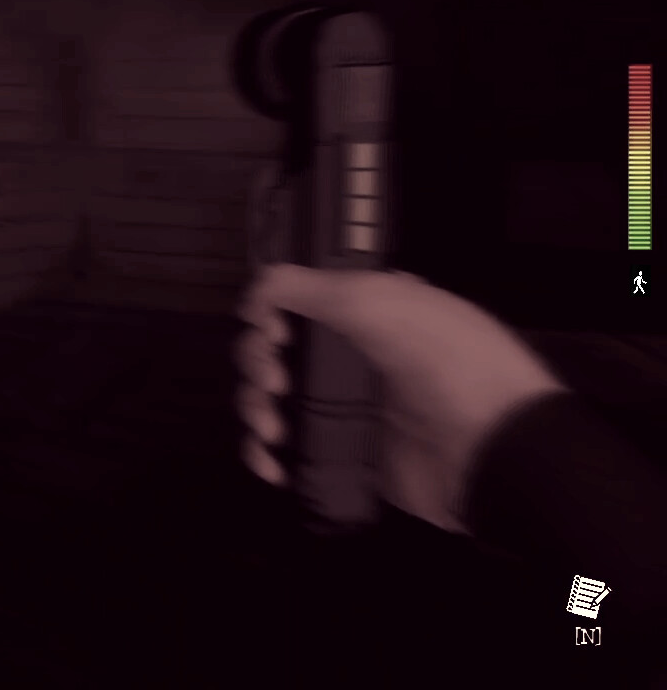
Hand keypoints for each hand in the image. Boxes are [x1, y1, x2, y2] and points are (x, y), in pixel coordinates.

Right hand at [235, 265, 566, 533]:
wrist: (493, 447)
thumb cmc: (441, 360)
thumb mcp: (379, 301)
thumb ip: (311, 287)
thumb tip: (257, 289)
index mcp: (364, 311)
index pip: (294, 302)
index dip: (270, 311)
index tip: (272, 329)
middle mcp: (350, 355)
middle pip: (272, 350)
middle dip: (258, 362)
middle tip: (277, 380)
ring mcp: (344, 407)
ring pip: (271, 400)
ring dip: (256, 409)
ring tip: (272, 429)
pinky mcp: (342, 452)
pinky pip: (287, 450)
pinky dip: (264, 455)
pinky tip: (270, 461)